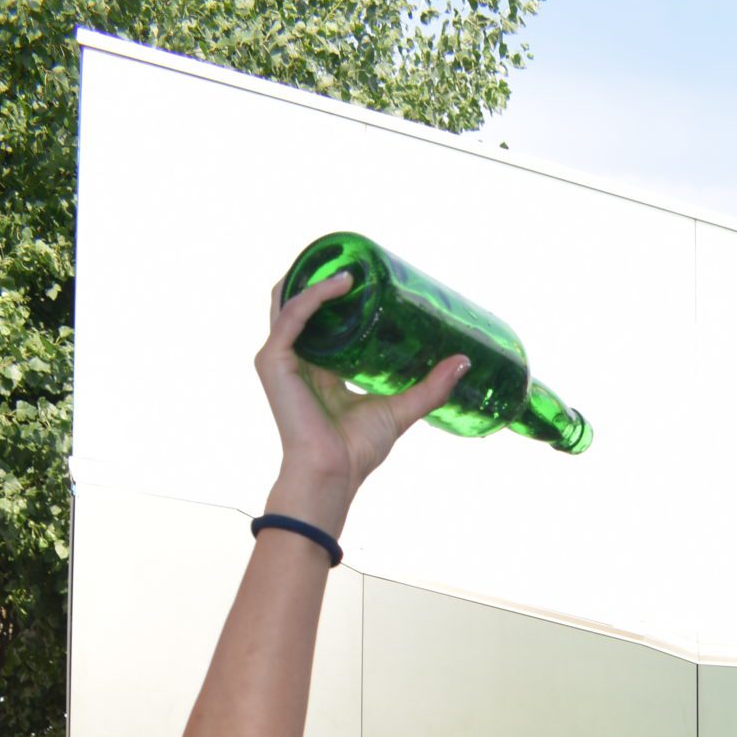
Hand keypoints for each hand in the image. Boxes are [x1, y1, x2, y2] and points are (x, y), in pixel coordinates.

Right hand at [256, 274, 472, 533]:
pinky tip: (342, 284)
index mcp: (318, 367)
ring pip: (291, 299)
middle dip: (322, 275)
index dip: (337, 294)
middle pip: (299, 302)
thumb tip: (463, 362)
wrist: (334, 473)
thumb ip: (429, 387)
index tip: (368, 276)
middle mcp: (295, 357)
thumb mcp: (399, 409)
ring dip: (317, 276)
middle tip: (359, 263)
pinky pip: (294, 316)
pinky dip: (316, 295)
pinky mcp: (273, 361)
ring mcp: (280, 357)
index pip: (320, 319)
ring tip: (353, 268)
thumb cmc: (357, 451)